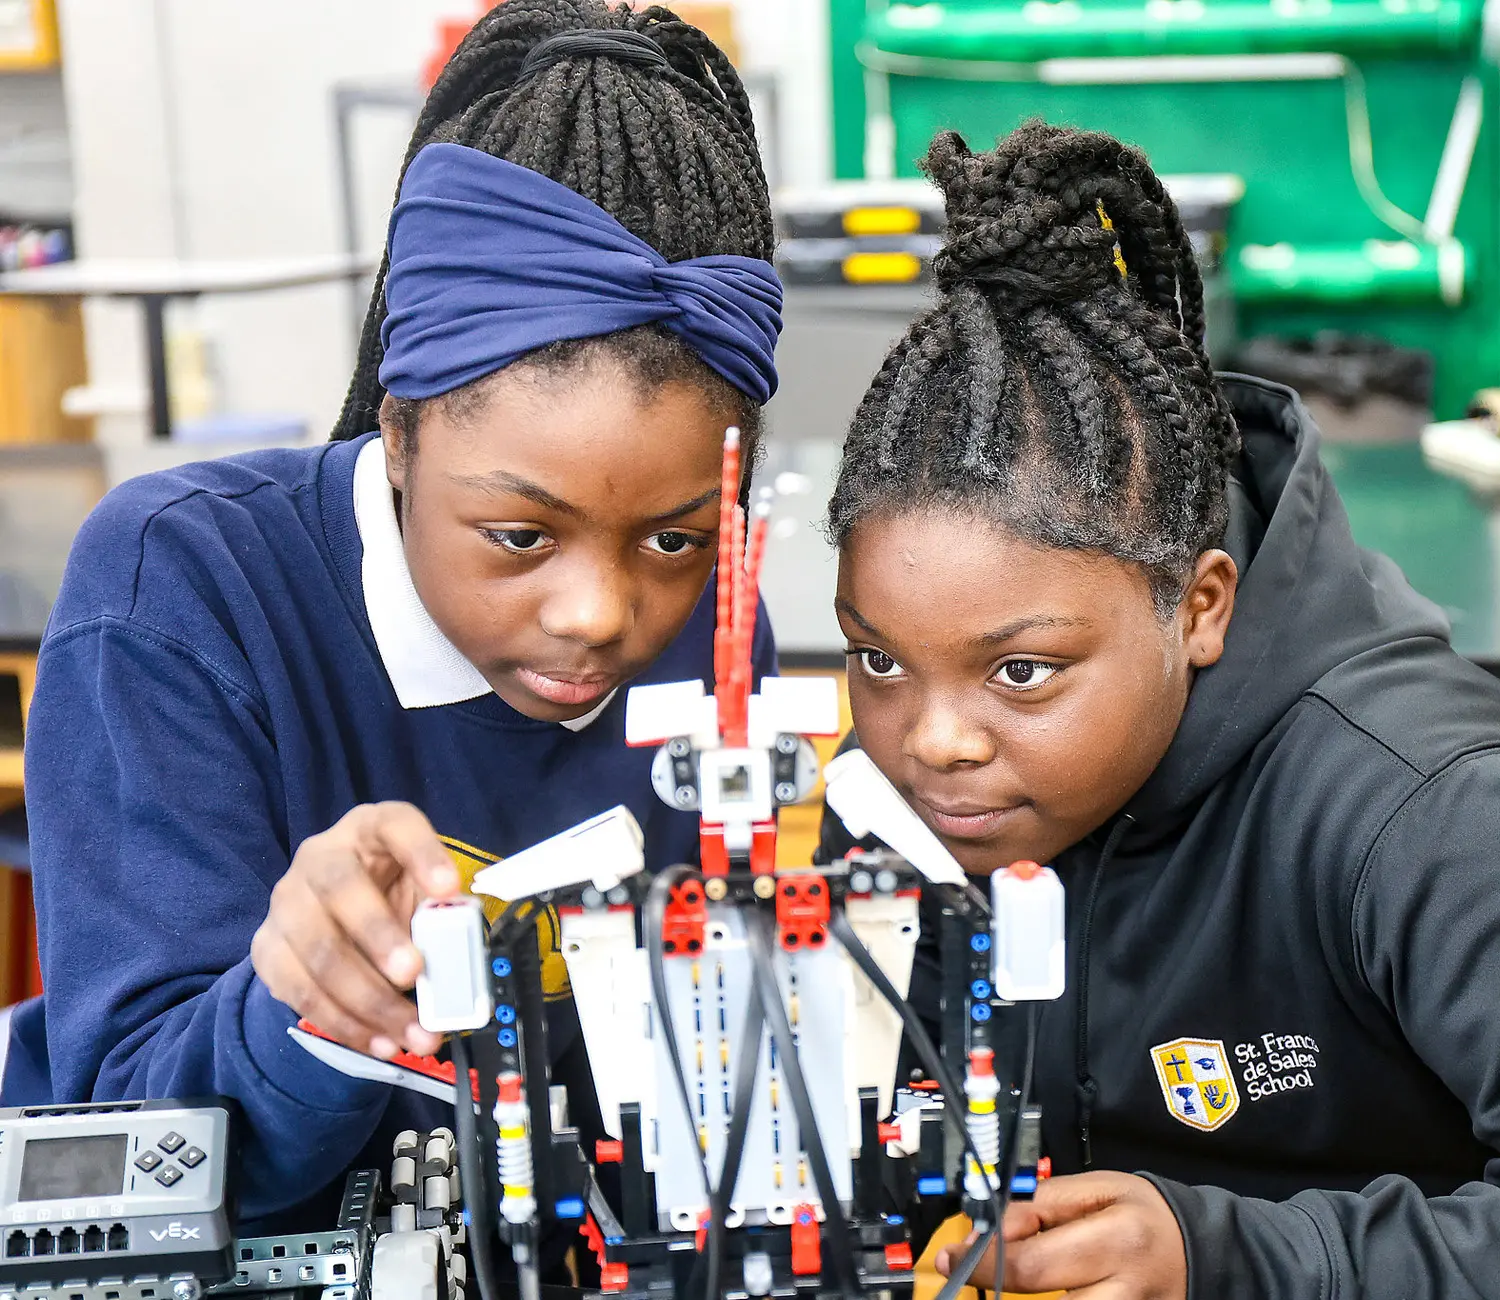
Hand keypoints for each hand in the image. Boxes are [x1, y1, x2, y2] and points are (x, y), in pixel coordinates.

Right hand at [251, 802, 461, 1060]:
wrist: (333, 913)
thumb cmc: (392, 894)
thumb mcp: (421, 890)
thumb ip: (440, 914)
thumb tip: (458, 961)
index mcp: (370, 829)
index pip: (395, 825)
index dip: (422, 854)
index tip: (449, 886)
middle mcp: (320, 857)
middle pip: (341, 891)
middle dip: (380, 936)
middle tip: (415, 973)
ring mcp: (286, 903)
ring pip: (318, 951)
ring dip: (369, 1000)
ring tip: (413, 1033)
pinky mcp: (268, 948)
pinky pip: (300, 991)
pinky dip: (345, 1024)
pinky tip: (379, 1042)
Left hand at [935, 1171, 1186, 1298]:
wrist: (1196, 1250)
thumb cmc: (1142, 1214)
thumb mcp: (1096, 1189)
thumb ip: (1041, 1205)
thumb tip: (989, 1226)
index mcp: (1116, 1239)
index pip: (1032, 1262)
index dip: (984, 1261)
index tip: (952, 1256)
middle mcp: (1124, 1289)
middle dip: (997, 1284)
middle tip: (968, 1270)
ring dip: (1027, 1299)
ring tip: (1009, 1277)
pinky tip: (1039, 1291)